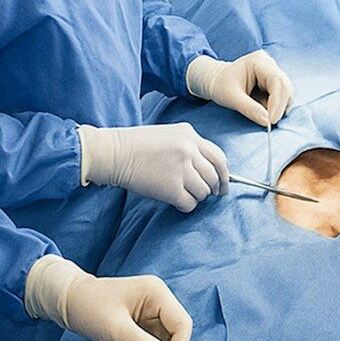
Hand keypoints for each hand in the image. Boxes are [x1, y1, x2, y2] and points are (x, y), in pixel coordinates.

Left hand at [27, 256, 192, 340]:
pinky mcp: (143, 320)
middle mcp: (158, 298)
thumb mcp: (118, 331)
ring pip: (168, 337)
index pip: (182, 324)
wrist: (68, 302)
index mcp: (156, 292)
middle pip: (177, 331)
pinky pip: (156, 339)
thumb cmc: (90, 309)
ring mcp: (151, 309)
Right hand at [78, 123, 228, 211]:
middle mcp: (189, 151)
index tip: (223, 183)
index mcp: (190, 135)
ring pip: (204, 191)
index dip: (224, 173)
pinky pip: (190, 203)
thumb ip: (190, 146)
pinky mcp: (171, 189)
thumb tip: (206, 169)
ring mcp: (181, 170)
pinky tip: (177, 201)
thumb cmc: (138, 144)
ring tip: (184, 194)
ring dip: (197, 196)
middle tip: (209, 194)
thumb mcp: (169, 134)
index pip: (219, 157)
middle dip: (214, 188)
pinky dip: (186, 205)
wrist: (115, 153)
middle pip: (214, 176)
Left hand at [185, 51, 292, 126]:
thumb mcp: (231, 98)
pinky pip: (282, 98)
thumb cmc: (221, 86)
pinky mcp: (274, 85)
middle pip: (285, 86)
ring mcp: (273, 74)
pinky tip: (266, 113)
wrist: (217, 82)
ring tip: (265, 117)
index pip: (276, 80)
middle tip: (270, 123)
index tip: (271, 120)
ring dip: (279, 108)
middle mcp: (270, 65)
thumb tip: (267, 122)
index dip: (277, 101)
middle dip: (279, 106)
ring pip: (286, 93)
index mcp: (259, 61)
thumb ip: (249, 108)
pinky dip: (276, 108)